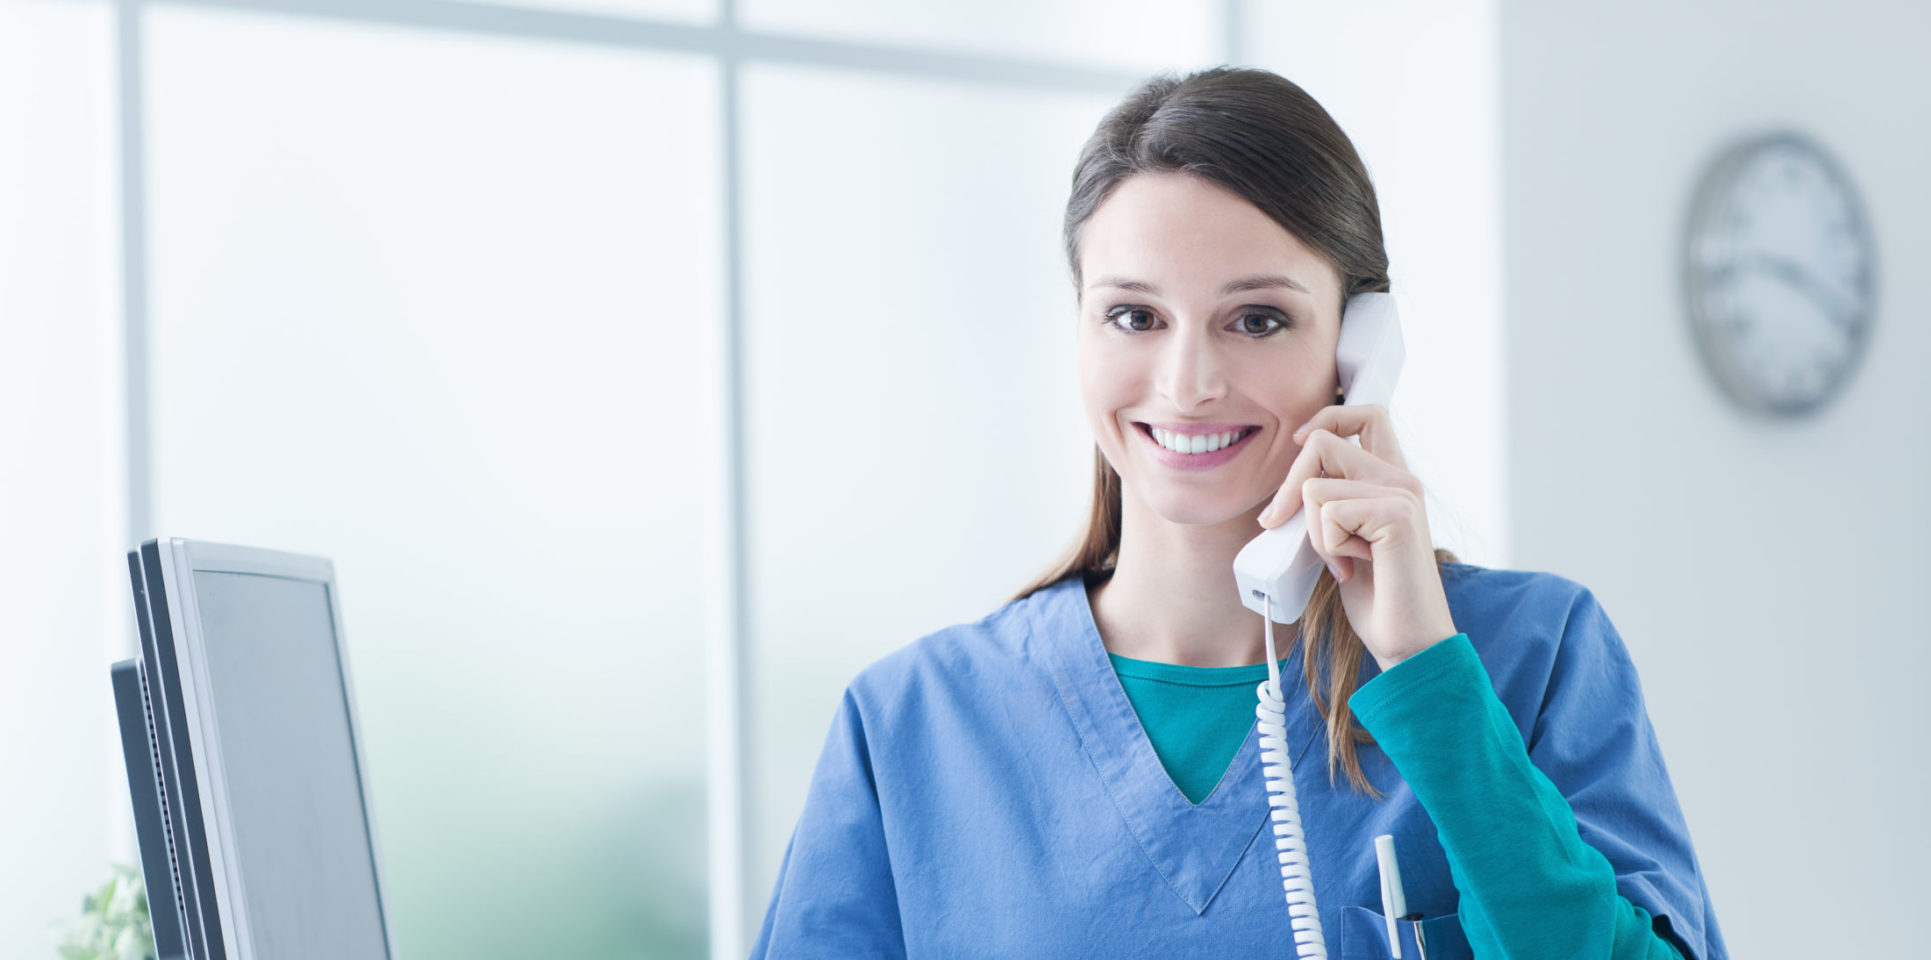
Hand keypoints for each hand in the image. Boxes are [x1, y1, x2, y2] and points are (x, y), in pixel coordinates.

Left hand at [1255, 403, 1457, 670]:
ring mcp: (1402, 494)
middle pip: (1322, 442)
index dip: (1326, 419)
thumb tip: (1287, 490)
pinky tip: (1354, 569)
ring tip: (1343, 562)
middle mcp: (1402, 479)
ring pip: (1315, 487)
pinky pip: (1327, 513)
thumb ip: (1329, 504)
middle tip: (1284, 526)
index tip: (1301, 446)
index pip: (1365, 414)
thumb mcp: (1343, 539)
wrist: (1409, 643)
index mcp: (1393, 479)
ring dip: (1313, 533)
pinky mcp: (1397, 515)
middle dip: (1289, 488)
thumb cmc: (1376, 597)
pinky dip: (1327, 547)